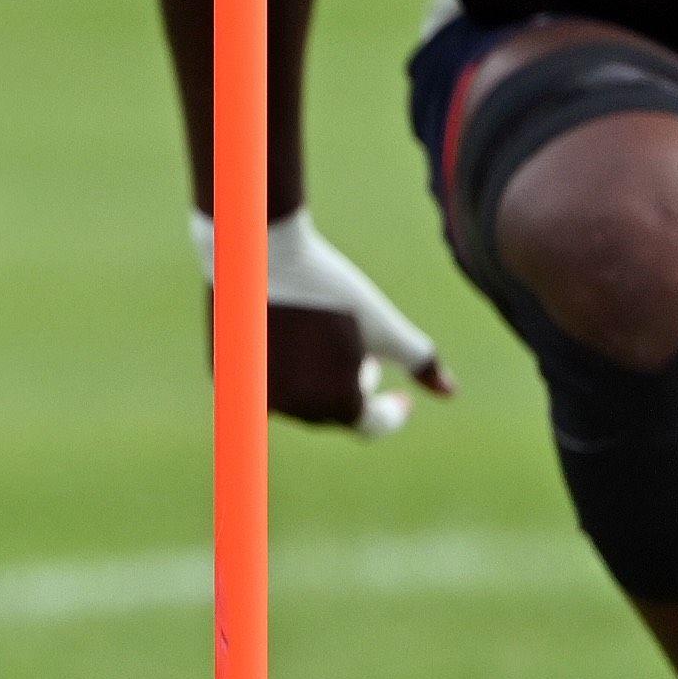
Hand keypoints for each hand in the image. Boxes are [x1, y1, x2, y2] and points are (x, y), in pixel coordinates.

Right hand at [194, 208, 455, 434]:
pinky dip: (284, 371)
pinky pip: (265, 386)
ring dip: (320, 381)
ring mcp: (255, 396)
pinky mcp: (226, 377)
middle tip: (364, 355)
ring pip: (299, 400)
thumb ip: (420, 360)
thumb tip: (451, 392)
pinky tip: (290, 337)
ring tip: (328, 343)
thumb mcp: (382, 323)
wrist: (259, 254)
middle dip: (354, 388)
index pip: (371, 424)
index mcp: (335, 403)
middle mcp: (293, 410)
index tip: (404, 397)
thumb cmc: (330, 288)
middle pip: (334, 411)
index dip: (392, 411)